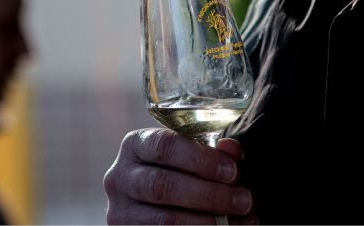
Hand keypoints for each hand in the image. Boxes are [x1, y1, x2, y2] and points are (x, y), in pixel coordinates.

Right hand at [103, 128, 256, 223]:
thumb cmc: (176, 172)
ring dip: (207, 221)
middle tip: (244, 200)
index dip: (200, 159)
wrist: (152, 204)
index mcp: (135, 145)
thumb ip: (211, 151)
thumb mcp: (189, 156)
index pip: (164, 146)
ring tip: (237, 220)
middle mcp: (120, 176)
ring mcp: (120, 211)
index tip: (232, 171)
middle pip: (163, 185)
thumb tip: (233, 150)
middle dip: (209, 194)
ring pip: (164, 220)